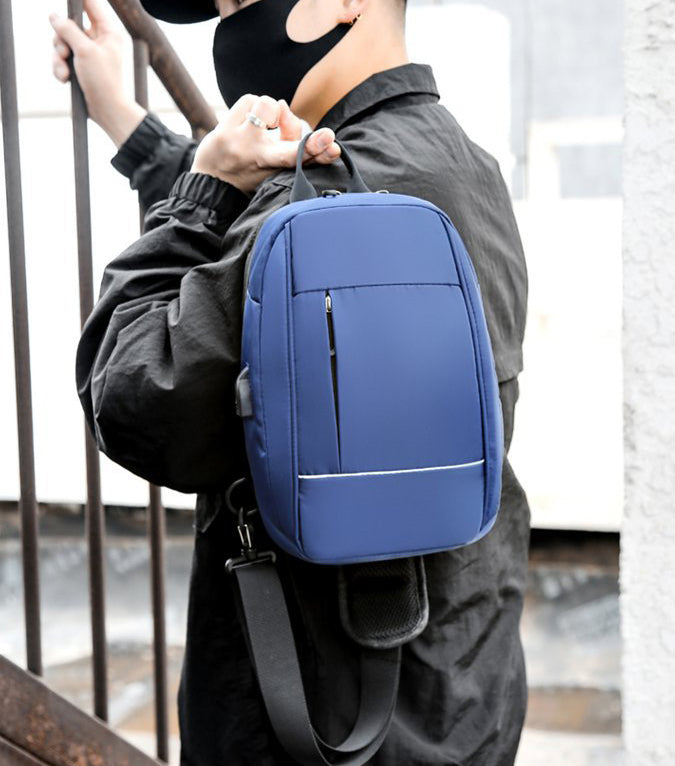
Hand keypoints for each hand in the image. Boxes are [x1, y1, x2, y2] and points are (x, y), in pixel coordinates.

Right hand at [49, 0, 145, 146]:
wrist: (106, 111)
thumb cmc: (103, 81)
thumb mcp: (85, 51)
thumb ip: (68, 30)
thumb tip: (54, 16)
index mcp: (107, 31)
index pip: (90, 4)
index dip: (76, 0)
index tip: (67, 4)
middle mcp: (98, 40)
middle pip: (69, 24)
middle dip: (61, 38)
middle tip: (64, 52)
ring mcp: (88, 53)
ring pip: (62, 42)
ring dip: (58, 57)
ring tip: (65, 70)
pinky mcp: (80, 66)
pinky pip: (62, 59)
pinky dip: (60, 68)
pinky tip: (65, 79)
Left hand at [190, 94, 340, 194]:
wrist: (211, 182)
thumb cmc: (250, 167)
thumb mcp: (274, 160)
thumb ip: (289, 136)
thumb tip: (283, 106)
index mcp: (277, 168)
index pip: (302, 160)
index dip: (319, 152)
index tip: (334, 147)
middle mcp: (261, 160)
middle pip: (290, 150)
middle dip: (311, 142)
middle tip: (327, 137)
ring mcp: (242, 145)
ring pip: (268, 106)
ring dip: (269, 108)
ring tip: (262, 123)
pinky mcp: (224, 132)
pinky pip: (249, 100)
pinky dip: (252, 105)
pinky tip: (247, 119)